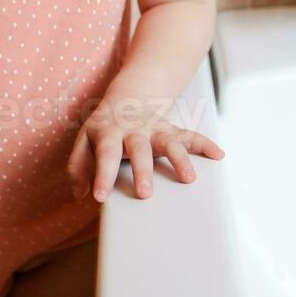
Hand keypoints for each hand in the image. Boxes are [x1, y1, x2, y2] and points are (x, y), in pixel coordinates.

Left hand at [66, 98, 225, 202]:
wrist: (126, 100)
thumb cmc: (103, 129)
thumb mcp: (84, 141)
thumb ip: (78, 166)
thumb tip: (80, 192)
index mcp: (109, 132)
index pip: (104, 153)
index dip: (101, 174)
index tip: (99, 196)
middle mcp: (134, 130)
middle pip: (139, 148)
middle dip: (143, 170)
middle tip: (145, 194)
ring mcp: (155, 129)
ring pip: (169, 141)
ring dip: (179, 158)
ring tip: (189, 179)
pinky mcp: (171, 131)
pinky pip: (190, 136)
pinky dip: (204, 144)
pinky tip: (218, 155)